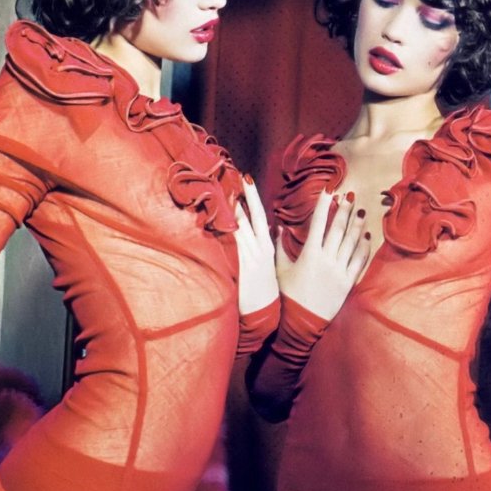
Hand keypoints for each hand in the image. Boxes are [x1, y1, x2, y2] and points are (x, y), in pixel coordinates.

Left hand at [234, 176, 278, 315]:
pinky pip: (234, 243)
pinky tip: (219, 218)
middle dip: (245, 196)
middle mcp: (260, 248)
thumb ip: (268, 246)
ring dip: (232, 209)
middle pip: (251, 216)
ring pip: (240, 227)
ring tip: (224, 190)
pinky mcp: (242, 266)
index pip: (259, 215)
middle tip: (239, 175)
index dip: (253, 197)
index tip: (246, 178)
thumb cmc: (266, 292)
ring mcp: (251, 257)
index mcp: (267, 247)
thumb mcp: (271, 266)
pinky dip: (227, 229)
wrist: (265, 315)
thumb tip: (270, 228)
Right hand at [276, 190, 370, 319]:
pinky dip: (364, 248)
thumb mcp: (279, 270)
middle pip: (338, 229)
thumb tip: (278, 227)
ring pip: (351, 243)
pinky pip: (359, 262)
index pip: (318, 223)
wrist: (300, 323)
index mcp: (309, 254)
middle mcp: (326, 260)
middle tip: (350, 196)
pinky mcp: (347, 283)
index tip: (329, 191)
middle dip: (345, 210)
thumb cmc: (287, 297)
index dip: (324, 205)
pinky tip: (366, 237)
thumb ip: (279, 247)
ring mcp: (339, 271)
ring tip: (362, 212)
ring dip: (357, 226)